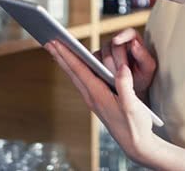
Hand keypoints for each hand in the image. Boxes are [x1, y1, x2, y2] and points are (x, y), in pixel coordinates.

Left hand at [45, 39, 156, 164]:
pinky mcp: (98, 101)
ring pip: (75, 76)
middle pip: (72, 72)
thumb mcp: (132, 106)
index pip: (79, 70)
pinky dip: (76, 69)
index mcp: (98, 94)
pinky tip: (75, 66)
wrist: (136, 144)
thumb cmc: (135, 125)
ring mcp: (94, 99)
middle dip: (60, 56)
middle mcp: (92, 96)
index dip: (67, 55)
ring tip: (58, 50)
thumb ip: (126, 86)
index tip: (56, 42)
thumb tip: (121, 68)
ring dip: (66, 62)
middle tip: (48, 41)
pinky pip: (82, 81)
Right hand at [98, 28, 156, 101]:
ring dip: (108, 68)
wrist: (131, 90)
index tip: (116, 41)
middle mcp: (118, 43)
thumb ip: (143, 56)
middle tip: (123, 72)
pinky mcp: (96, 59)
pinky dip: (98, 70)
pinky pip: (93, 62)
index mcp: (133, 40)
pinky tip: (105, 78)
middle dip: (118, 60)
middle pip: (112, 45)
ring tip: (116, 78)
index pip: (128, 33)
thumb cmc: (141, 77)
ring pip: (102, 54)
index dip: (121, 35)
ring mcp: (106, 50)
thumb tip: (134, 44)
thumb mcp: (148, 68)